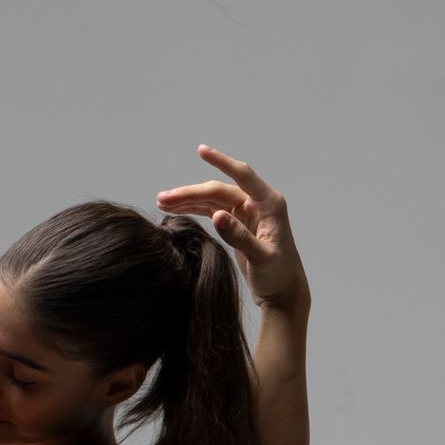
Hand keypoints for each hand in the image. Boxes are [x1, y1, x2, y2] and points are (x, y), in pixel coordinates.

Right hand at [157, 146, 308, 321]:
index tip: (201, 150)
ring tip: (161, 202)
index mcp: (269, 204)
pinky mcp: (235, 224)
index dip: (221, 162)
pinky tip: (175, 210)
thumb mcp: (261, 259)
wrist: (283, 294)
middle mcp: (257, 204)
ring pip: (212, 199)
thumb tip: (216, 216)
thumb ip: (239, 237)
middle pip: (218, 190)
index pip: (242, 175)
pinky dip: (194, 209)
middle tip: (162, 198)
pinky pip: (211, 210)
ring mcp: (245, 213)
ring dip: (188, 200)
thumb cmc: (279, 276)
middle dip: (190, 192)